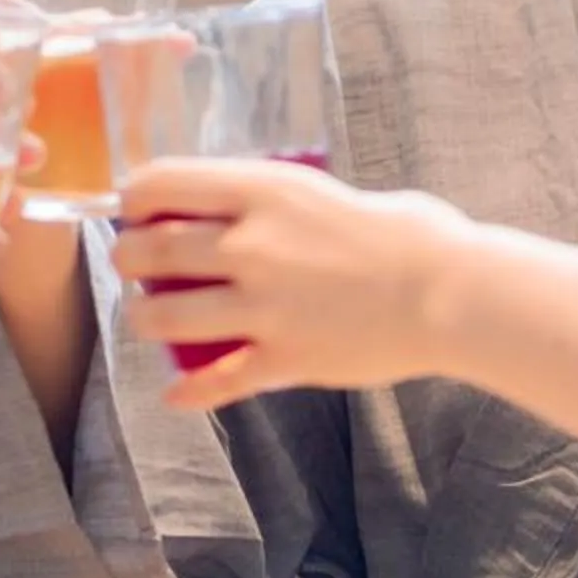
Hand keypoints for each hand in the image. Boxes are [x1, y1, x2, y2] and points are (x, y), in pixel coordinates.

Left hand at [111, 157, 475, 409]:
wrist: (448, 292)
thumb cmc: (407, 232)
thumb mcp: (329, 190)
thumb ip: (279, 199)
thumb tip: (251, 204)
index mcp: (263, 191)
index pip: (163, 184)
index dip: (134, 198)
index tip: (134, 209)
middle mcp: (251, 246)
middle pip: (151, 250)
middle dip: (129, 259)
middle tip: (134, 265)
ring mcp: (263, 306)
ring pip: (165, 318)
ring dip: (147, 320)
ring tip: (151, 320)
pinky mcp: (283, 357)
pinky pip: (215, 381)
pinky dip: (189, 391)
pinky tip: (176, 394)